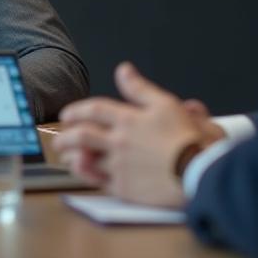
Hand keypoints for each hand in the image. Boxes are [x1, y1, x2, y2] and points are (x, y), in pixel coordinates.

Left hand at [53, 62, 205, 207]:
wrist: (198, 172)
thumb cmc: (187, 138)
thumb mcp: (166, 104)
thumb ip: (140, 88)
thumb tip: (123, 69)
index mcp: (128, 119)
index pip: (94, 110)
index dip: (77, 110)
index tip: (67, 114)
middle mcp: (118, 141)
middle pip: (81, 135)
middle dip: (65, 135)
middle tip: (59, 138)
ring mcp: (119, 165)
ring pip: (85, 159)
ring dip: (71, 156)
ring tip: (65, 155)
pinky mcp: (124, 188)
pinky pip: (97, 181)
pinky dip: (85, 174)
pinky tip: (82, 171)